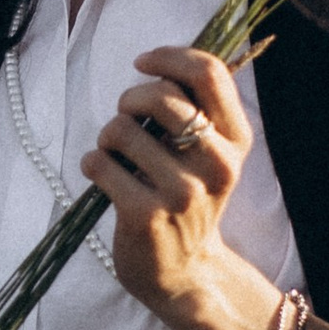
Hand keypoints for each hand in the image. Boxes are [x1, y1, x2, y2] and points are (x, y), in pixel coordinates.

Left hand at [82, 48, 273, 329]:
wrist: (184, 272)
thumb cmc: (187, 199)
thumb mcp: (209, 155)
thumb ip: (196, 110)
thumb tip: (158, 63)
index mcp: (236, 140)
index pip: (208, 73)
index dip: (168, 57)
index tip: (143, 63)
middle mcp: (216, 164)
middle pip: (161, 96)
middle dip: (129, 99)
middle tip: (125, 118)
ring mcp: (181, 192)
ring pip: (121, 129)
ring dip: (107, 136)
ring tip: (116, 156)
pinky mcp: (145, 215)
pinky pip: (99, 163)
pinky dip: (93, 163)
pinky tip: (105, 177)